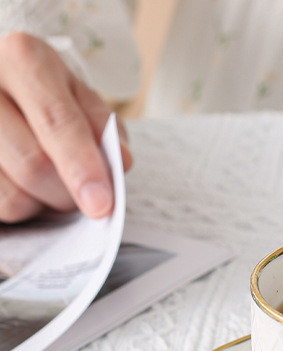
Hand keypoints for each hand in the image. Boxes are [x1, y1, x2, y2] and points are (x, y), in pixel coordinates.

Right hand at [0, 32, 131, 222]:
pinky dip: (20, 207)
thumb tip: (120, 162)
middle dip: (68, 193)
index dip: (82, 168)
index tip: (101, 203)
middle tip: (81, 192)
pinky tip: (22, 184)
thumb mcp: (82, 99)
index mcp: (23, 60)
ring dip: (42, 204)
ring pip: (12, 195)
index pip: (57, 122)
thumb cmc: (48, 97)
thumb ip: (105, 129)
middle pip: (34, 165)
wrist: (2, 89)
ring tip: (46, 181)